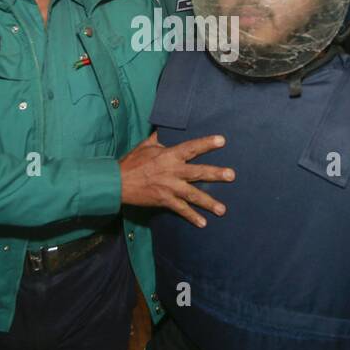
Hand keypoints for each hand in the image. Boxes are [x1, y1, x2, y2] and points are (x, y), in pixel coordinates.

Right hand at [119, 132, 233, 227]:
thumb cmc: (132, 162)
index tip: (222, 140)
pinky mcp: (164, 200)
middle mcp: (172, 171)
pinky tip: (203, 223)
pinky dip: (192, 217)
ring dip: (208, 202)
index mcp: (169, 155)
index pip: (191, 147)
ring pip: (192, 194)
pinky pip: (181, 210)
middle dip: (215, 174)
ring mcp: (169, 187)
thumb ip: (161, 138)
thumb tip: (168, 127)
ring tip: (222, 209)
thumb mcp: (146, 145)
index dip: (206, 143)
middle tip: (231, 175)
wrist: (118, 182)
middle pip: (198, 172)